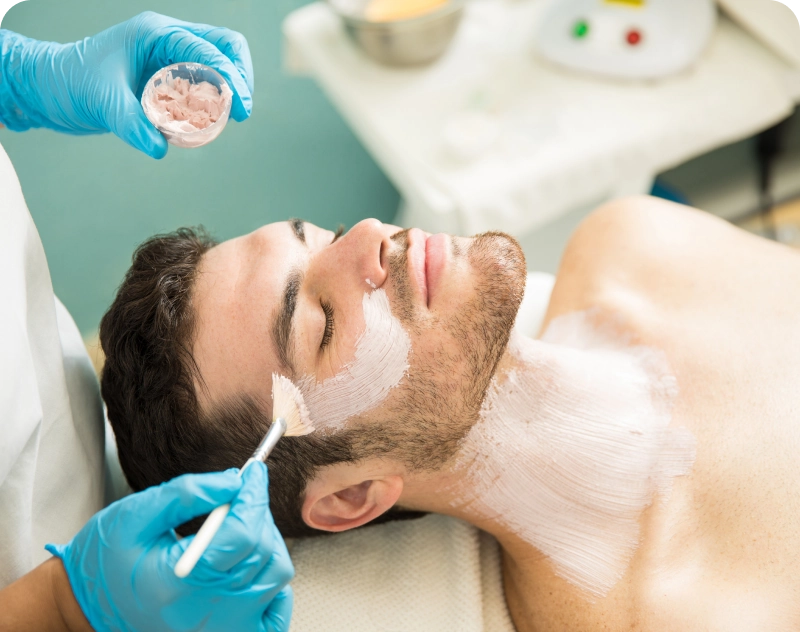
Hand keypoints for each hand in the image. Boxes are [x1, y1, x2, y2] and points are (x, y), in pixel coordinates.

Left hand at [0, 12, 253, 157]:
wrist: (49, 88)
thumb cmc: (71, 84)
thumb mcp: (103, 103)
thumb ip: (132, 125)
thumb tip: (160, 149)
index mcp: (157, 34)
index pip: (210, 49)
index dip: (232, 78)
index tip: (241, 110)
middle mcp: (167, 40)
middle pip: (225, 46)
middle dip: (240, 76)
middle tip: (241, 111)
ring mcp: (168, 56)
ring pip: (218, 62)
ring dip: (229, 87)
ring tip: (228, 117)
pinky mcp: (166, 76)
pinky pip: (203, 82)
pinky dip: (214, 99)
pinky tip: (209, 121)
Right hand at [46, 462, 293, 631]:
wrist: (91, 606)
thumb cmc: (107, 558)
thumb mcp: (135, 514)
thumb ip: (187, 494)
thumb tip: (233, 481)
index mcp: (179, 582)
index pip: (242, 534)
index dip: (253, 495)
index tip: (253, 472)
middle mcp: (205, 612)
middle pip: (261, 551)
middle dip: (256, 512)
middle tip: (238, 495)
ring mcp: (221, 630)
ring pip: (275, 574)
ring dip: (266, 541)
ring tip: (238, 526)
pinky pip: (276, 613)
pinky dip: (275, 584)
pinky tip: (250, 565)